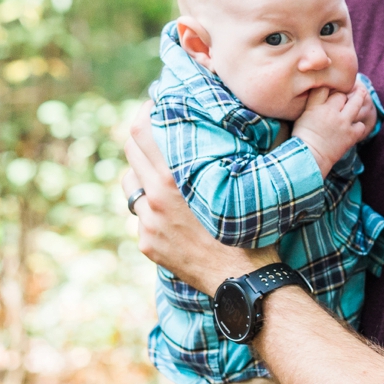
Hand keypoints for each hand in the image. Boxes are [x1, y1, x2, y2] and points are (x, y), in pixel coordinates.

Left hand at [121, 119, 267, 291]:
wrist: (244, 280)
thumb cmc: (254, 224)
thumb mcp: (248, 178)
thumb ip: (241, 144)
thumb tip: (248, 114)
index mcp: (175, 176)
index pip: (140, 130)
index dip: (145, 111)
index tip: (155, 104)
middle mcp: (154, 198)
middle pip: (129, 152)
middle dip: (141, 137)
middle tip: (157, 130)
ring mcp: (147, 224)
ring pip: (130, 185)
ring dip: (141, 174)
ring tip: (162, 172)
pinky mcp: (147, 245)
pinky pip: (142, 217)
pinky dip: (153, 210)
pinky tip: (174, 213)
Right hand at [292, 82, 374, 175]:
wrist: (309, 158)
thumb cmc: (302, 138)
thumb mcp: (304, 115)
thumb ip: (313, 102)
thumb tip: (320, 90)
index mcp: (316, 106)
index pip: (326, 88)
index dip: (331, 86)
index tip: (333, 86)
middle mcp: (331, 112)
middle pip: (342, 94)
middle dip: (345, 92)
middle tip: (351, 88)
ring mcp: (343, 123)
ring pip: (356, 104)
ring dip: (359, 99)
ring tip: (361, 93)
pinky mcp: (351, 135)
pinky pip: (361, 125)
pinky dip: (359, 125)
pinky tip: (356, 125)